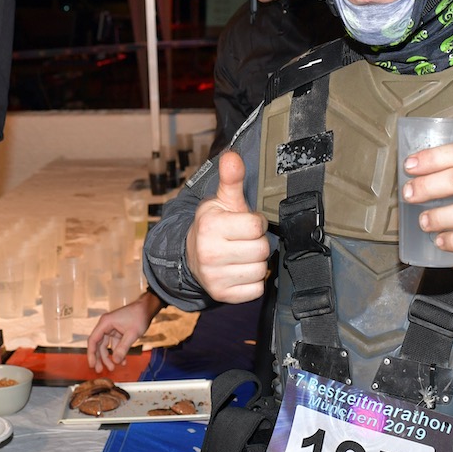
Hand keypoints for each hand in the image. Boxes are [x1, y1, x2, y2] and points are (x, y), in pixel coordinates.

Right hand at [86, 290, 162, 373]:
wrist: (147, 308)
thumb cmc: (139, 316)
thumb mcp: (132, 334)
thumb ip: (123, 348)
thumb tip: (115, 361)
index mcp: (105, 323)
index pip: (93, 340)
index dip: (91, 354)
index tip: (92, 365)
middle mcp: (106, 325)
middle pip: (98, 344)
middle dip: (99, 358)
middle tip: (99, 370)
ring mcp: (111, 328)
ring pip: (105, 346)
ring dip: (109, 357)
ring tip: (113, 368)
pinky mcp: (117, 331)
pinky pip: (114, 344)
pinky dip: (117, 352)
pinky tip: (123, 362)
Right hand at [186, 151, 270, 302]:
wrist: (191, 255)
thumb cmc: (213, 226)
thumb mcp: (222, 201)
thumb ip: (231, 179)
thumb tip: (232, 156)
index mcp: (211, 226)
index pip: (256, 226)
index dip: (256, 223)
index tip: (245, 223)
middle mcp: (209, 253)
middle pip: (261, 250)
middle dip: (257, 243)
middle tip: (244, 241)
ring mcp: (215, 277)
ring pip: (260, 270)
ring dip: (256, 263)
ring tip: (242, 255)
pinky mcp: (222, 295)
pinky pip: (256, 290)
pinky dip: (253, 282)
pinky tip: (240, 271)